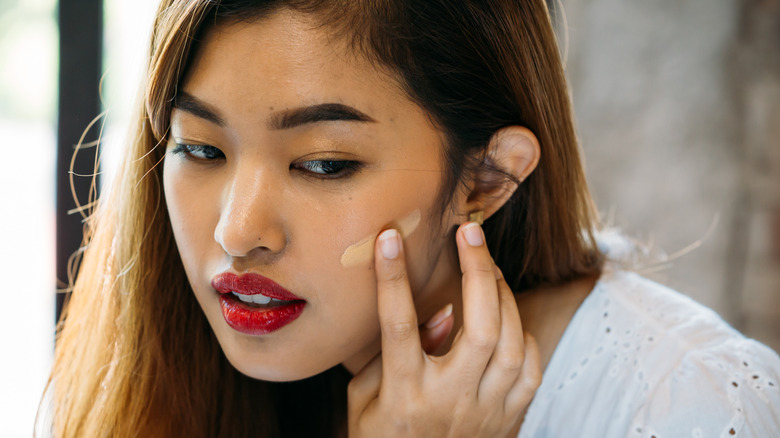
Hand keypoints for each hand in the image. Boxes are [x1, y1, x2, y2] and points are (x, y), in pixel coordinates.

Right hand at [347, 222, 541, 437]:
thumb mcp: (363, 402)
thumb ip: (388, 357)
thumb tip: (439, 313)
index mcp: (403, 393)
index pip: (398, 325)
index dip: (392, 277)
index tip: (390, 237)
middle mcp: (449, 399)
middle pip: (479, 327)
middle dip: (478, 270)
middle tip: (470, 232)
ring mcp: (485, 411)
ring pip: (512, 342)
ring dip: (503, 295)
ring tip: (487, 266)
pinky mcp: (509, 419)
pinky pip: (529, 368)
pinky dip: (522, 335)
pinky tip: (507, 319)